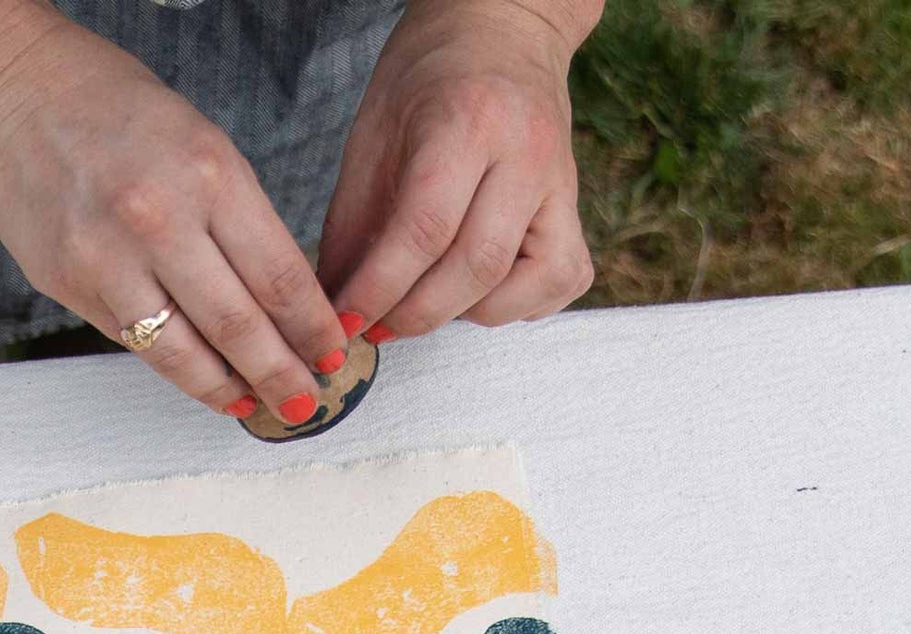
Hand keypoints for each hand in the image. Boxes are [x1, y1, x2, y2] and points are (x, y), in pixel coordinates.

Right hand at [0, 21, 348, 419]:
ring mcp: (105, 260)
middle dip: (281, 374)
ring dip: (226, 388)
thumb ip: (236, 218)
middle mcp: (157, 221)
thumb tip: (275, 299)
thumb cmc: (114, 109)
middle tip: (305, 403)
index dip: (310, 327)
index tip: (331, 353)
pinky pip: (132, 340)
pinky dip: (173, 368)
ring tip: (255, 406)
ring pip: (180, 352)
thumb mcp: (201, 144)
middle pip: (237, 326)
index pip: (278, 275)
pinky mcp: (66, 284)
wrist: (13, 95)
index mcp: (208, 175)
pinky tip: (199, 379)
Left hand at [319, 0, 600, 339]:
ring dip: (468, 313)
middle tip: (375, 326)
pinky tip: (474, 292)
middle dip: (417, 314)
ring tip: (423, 303)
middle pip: (477, 265)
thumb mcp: (372, 134)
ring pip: (532, 283)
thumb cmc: (427, 76)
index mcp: (468, 122)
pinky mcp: (576, 204)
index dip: (379, 289)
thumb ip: (353, 223)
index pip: (425, 230)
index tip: (343, 321)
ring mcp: (561, 180)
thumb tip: (334, 305)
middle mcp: (527, 153)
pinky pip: (563, 278)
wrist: (503, 28)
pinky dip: (518, 303)